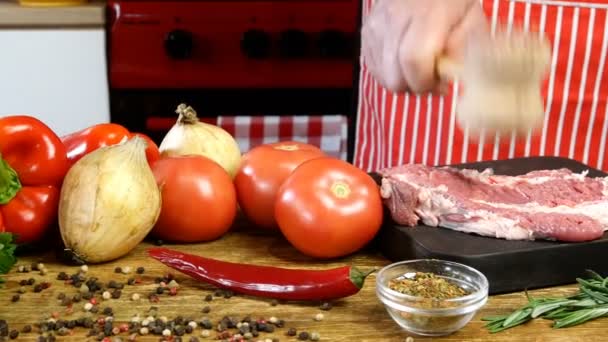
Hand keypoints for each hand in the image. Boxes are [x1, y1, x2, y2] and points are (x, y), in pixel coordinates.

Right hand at [361, 0, 488, 92]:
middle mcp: (395, 19)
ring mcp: (376, 27)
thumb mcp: (470, 18)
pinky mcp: (366, 32)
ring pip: (383, 77)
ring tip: (419, 69)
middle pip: (394, 76)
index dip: (425, 82)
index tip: (440, 85)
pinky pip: (374, 69)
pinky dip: (390, 73)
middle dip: (414, 87)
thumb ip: (462, 49)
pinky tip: (404, 62)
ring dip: (402, 81)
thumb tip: (447, 77)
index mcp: (426, 14)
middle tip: (431, 80)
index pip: (413, 60)